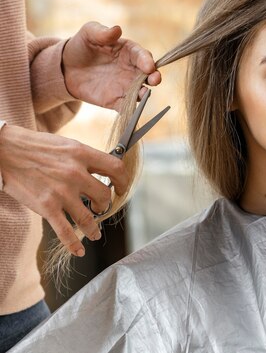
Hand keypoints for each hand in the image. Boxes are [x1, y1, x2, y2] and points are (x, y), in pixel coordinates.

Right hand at [0, 125, 128, 256]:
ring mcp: (61, 191)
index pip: (116, 168)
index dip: (123, 181)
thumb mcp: (67, 145)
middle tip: (101, 208)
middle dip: (105, 205)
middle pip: (105, 195)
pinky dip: (73, 244)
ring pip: (88, 217)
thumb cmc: (36, 147)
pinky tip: (78, 251)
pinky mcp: (46, 206)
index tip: (121, 188)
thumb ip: (86, 158)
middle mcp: (75, 173)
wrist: (3, 151)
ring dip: (94, 228)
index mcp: (82, 154)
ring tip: (95, 233)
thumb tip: (104, 171)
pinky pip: (65, 231)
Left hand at [62, 22, 161, 111]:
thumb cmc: (82, 46)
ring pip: (140, 92)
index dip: (147, 60)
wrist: (67, 67)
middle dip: (154, 77)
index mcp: (129, 52)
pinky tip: (130, 111)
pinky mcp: (116, 100)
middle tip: (155, 80)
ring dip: (144, 94)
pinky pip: (126, 106)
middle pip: (148, 75)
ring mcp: (126, 86)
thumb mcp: (89, 34)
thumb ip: (103, 32)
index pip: (142, 55)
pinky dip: (130, 110)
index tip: (149, 66)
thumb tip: (117, 29)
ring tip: (143, 94)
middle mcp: (132, 70)